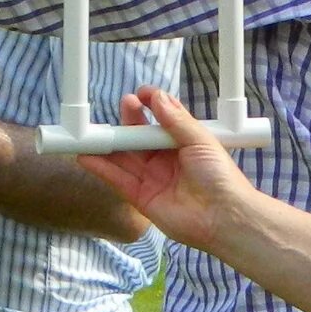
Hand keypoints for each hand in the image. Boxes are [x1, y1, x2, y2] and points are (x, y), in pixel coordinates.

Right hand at [84, 88, 262, 247]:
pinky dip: (101, 168)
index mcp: (183, 144)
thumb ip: (176, 119)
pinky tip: (86, 156)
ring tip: (91, 130)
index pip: (161, 120)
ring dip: (109, 143)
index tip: (141, 94)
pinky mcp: (141, 198)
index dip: (151, 106)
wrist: (224, 217)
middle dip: (129, 121)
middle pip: (140, 137)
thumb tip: (158, 97)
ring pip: (124, 157)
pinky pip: (117, 180)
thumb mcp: (201, 140)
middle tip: (123, 105)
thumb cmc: (220, 177)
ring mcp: (152, 178)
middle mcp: (166, 160)